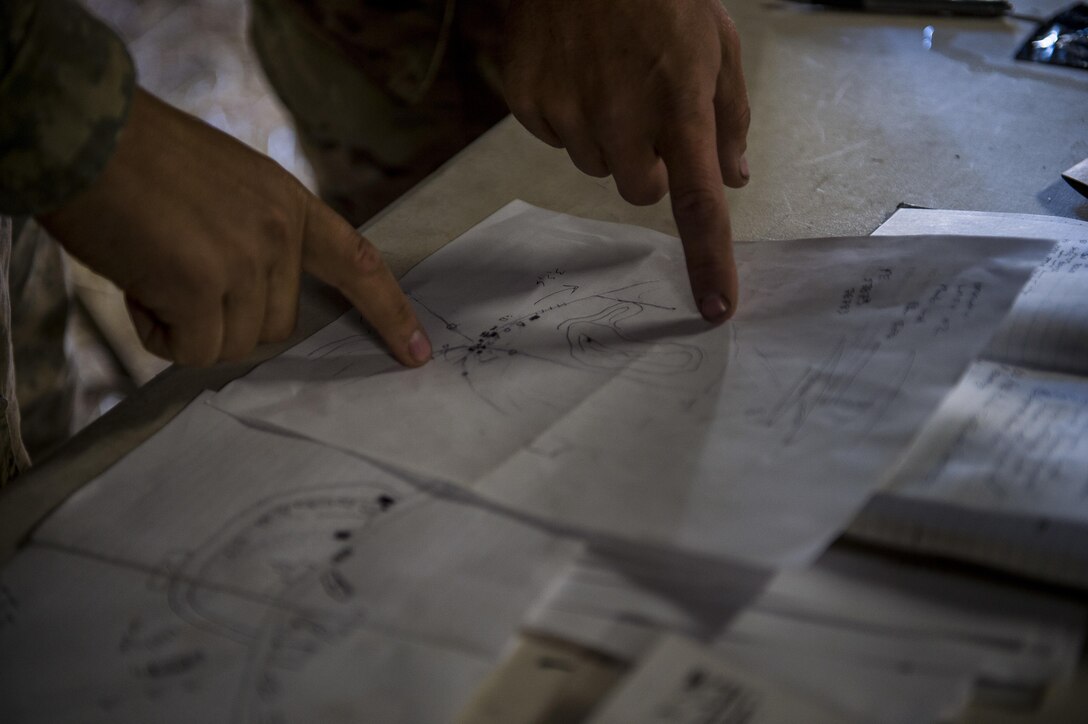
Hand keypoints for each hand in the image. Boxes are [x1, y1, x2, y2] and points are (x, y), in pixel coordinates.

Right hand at [39, 89, 430, 367]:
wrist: (83, 132)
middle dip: (226, 319)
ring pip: (234, 343)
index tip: (416, 351)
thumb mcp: (228, 186)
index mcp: (290, 204)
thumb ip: (257, 237)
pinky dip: (161, 335)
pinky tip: (138, 287)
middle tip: (175, 276)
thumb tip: (253, 304)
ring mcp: (246, 258)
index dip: (389, 312)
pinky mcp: (202, 284)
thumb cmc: (141, 160)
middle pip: (278, 325)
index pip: (358, 264)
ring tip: (150, 271)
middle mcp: (279, 232)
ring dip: (187, 326)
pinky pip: (195, 350)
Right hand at [502, 0, 749, 321]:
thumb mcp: (716, 43)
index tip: (715, 308)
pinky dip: (568, 115)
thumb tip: (736, 177)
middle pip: (638, 189)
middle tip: (648, 111)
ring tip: (609, 75)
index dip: (709, 261)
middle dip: (648, 164)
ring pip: (595, 164)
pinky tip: (576, 69)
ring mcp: (569, 112)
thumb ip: (730, 117)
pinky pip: (555, 137)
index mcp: (679, 104)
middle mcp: (622, 117)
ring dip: (607, 137)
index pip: (698, 204)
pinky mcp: (530, 102)